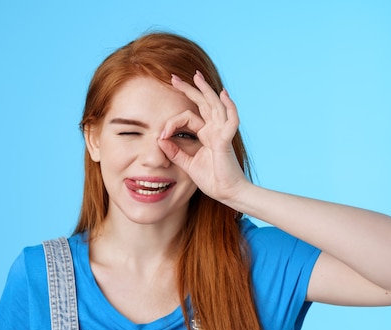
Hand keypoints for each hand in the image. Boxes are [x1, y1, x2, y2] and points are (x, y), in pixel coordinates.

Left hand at [158, 71, 249, 203]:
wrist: (227, 193)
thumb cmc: (212, 180)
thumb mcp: (188, 164)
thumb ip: (175, 152)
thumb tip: (160, 140)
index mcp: (206, 135)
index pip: (188, 117)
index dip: (172, 123)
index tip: (160, 134)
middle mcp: (215, 130)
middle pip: (202, 103)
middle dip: (189, 89)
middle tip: (174, 78)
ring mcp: (221, 133)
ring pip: (214, 105)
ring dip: (206, 89)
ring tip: (196, 75)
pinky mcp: (226, 140)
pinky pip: (231, 120)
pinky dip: (229, 106)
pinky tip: (223, 94)